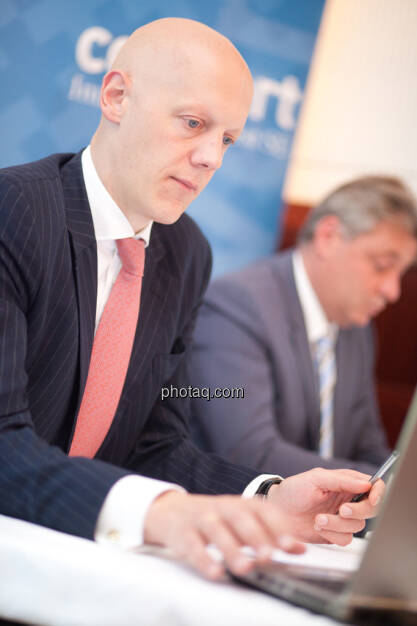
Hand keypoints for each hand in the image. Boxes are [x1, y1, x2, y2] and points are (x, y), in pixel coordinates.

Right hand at [144, 491, 304, 578]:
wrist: (171, 511)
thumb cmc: (215, 519)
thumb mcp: (240, 521)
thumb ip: (268, 534)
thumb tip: (299, 549)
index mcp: (239, 504)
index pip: (262, 512)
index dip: (277, 527)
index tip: (292, 546)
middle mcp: (221, 508)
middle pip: (240, 519)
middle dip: (256, 537)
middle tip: (269, 556)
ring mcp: (201, 520)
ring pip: (217, 532)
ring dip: (232, 549)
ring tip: (245, 568)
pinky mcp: (182, 534)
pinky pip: (193, 547)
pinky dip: (204, 560)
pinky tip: (215, 572)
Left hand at [267, 468, 384, 545]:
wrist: (276, 512)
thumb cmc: (293, 491)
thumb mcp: (315, 478)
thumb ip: (341, 480)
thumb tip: (366, 483)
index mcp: (346, 482)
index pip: (374, 485)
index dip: (378, 492)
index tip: (372, 499)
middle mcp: (348, 500)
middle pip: (372, 508)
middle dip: (359, 511)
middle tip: (342, 510)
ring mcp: (342, 518)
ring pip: (358, 525)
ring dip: (338, 524)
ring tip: (319, 518)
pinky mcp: (336, 533)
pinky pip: (346, 539)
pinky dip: (332, 534)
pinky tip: (318, 526)